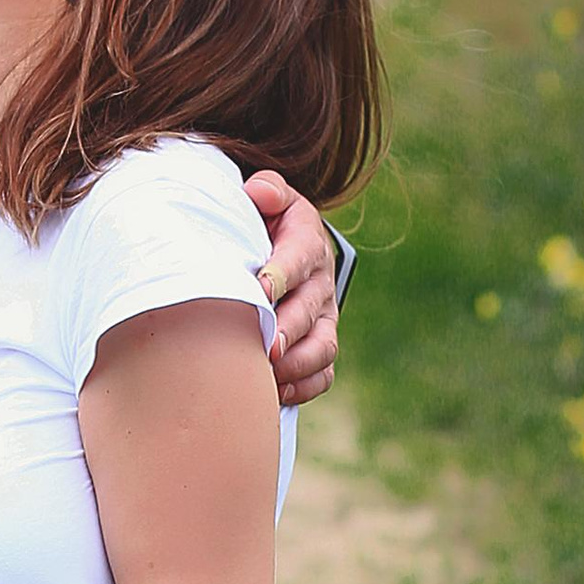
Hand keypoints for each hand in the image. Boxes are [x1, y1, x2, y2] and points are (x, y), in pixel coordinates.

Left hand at [245, 171, 340, 410]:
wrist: (276, 244)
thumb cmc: (262, 222)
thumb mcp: (267, 197)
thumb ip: (266, 190)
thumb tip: (260, 192)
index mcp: (306, 241)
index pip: (299, 257)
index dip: (281, 274)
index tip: (261, 289)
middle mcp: (319, 282)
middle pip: (311, 310)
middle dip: (289, 329)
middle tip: (267, 346)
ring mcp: (323, 318)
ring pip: (322, 347)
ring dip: (298, 364)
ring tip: (269, 375)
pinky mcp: (319, 344)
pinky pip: (323, 374)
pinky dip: (305, 387)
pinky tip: (277, 393)